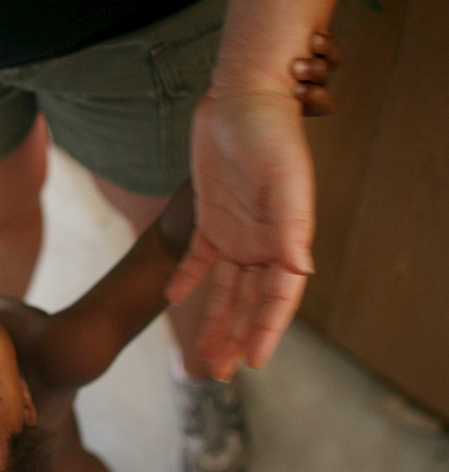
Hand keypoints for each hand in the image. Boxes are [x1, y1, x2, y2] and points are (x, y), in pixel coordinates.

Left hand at [165, 32, 339, 380]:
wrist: (241, 99)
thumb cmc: (270, 133)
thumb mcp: (286, 178)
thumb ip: (292, 226)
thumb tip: (298, 270)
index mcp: (286, 238)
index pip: (278, 297)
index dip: (268, 330)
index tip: (254, 362)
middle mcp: (264, 242)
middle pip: (251, 302)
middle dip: (237, 337)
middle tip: (219, 372)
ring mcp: (237, 232)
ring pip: (225, 289)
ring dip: (215, 320)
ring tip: (202, 354)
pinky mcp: (211, 219)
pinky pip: (198, 258)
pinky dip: (186, 277)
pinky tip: (172, 297)